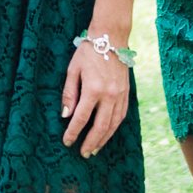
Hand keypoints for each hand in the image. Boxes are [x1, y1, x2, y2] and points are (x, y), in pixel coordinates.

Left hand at [60, 37, 132, 156]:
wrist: (111, 38)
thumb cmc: (88, 52)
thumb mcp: (73, 70)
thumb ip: (69, 94)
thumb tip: (66, 116)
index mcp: (94, 89)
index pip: (81, 118)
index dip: (73, 132)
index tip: (67, 142)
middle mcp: (109, 95)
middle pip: (100, 127)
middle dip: (91, 142)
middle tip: (83, 153)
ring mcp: (120, 95)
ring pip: (113, 124)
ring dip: (104, 139)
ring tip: (95, 149)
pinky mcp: (126, 93)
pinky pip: (121, 116)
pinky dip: (114, 127)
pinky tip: (107, 133)